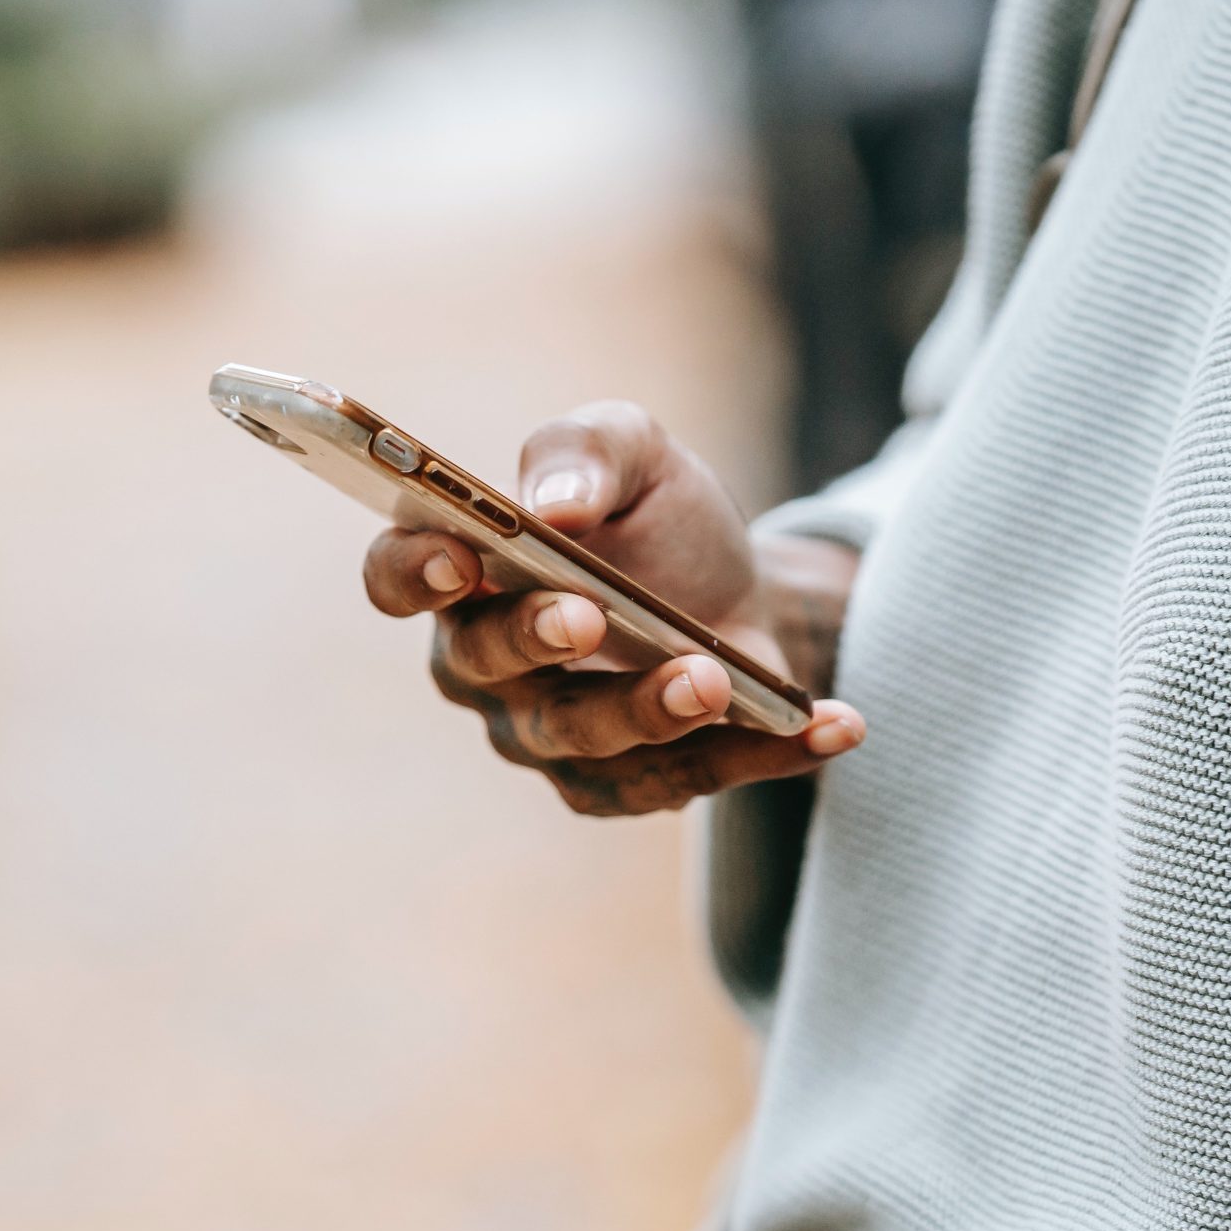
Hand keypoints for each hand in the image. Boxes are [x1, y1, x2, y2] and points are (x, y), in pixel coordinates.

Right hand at [363, 401, 864, 815]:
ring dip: (647, 712)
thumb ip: (586, 450)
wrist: (733, 585)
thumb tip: (555, 503)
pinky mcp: (624, 782)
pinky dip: (761, 753)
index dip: (413, 573)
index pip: (398, 576)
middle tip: (587, 615)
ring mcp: (549, 734)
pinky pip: (682, 780)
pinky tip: (833, 725)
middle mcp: (484, 664)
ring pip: (580, 742)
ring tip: (712, 677)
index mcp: (461, 568)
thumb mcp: (633, 449)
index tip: (459, 558)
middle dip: (533, 641)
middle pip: (484, 667)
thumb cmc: (653, 516)